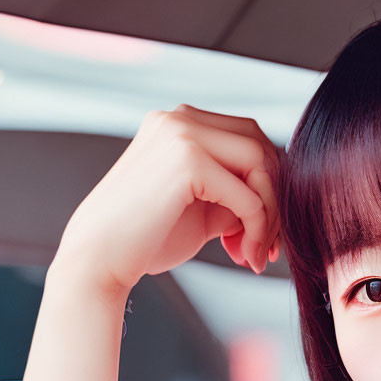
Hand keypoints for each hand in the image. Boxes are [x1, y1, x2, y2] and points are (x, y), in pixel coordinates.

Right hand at [53, 104, 282, 295]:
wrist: (97, 262)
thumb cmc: (145, 239)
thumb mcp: (202, 205)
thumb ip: (236, 188)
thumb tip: (283, 191)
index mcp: (178, 123)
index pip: (248, 138)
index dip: (267, 184)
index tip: (265, 233)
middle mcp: (179, 118)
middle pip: (260, 144)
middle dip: (274, 196)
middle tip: (269, 245)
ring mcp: (182, 132)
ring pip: (261, 164)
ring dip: (270, 214)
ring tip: (256, 252)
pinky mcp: (188, 159)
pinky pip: (248, 195)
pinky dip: (258, 228)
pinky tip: (245, 255)